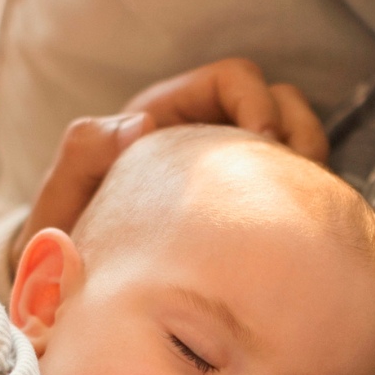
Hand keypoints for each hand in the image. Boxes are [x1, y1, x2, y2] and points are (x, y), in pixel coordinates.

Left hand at [11, 58, 328, 272]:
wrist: (84, 295)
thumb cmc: (69, 240)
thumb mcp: (63, 195)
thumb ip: (86, 150)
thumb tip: (143, 122)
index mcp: (170, 117)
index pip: (234, 79)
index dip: (256, 100)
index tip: (262, 142)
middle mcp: (210, 138)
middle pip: (282, 104)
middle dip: (296, 132)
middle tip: (290, 178)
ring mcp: (237, 178)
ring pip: (300, 144)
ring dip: (310, 166)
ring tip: (300, 204)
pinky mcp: (254, 215)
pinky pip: (300, 193)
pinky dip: (309, 201)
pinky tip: (299, 234)